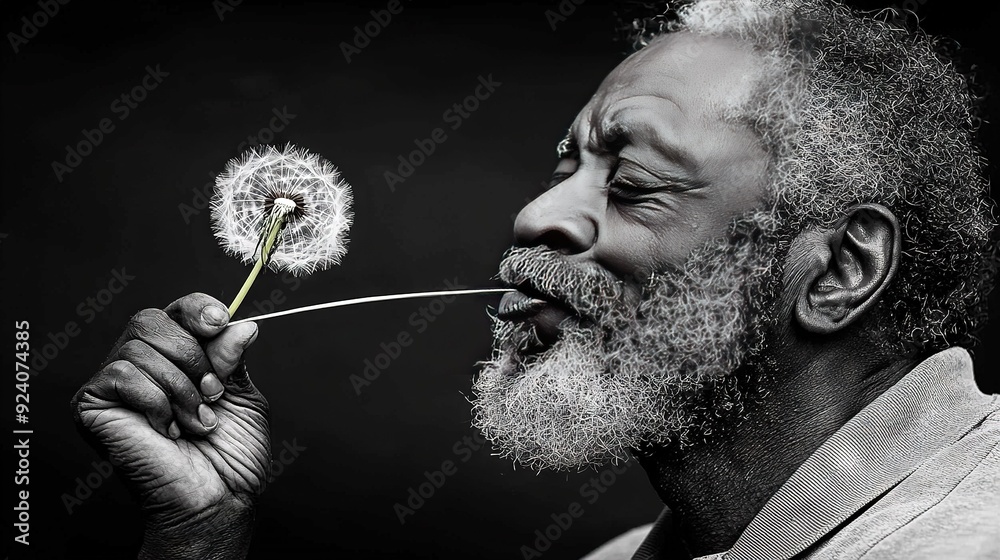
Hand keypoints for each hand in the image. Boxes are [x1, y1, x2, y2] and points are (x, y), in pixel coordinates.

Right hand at [71, 293, 270, 558]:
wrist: (216, 499)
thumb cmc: (230, 455)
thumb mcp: (243, 395)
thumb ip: (234, 357)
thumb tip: (240, 324)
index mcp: (177, 355)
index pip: (179, 310)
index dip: (198, 309)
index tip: (220, 321)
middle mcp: (141, 363)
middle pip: (152, 320)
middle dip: (191, 355)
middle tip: (212, 392)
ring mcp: (114, 383)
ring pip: (140, 348)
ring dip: (180, 388)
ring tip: (194, 422)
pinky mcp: (92, 404)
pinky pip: (123, 375)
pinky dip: (155, 402)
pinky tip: (166, 431)